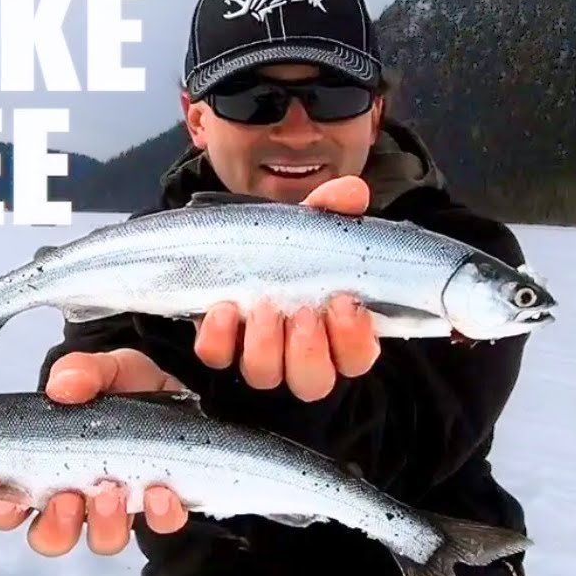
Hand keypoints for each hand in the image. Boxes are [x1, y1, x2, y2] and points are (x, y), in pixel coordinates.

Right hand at [0, 348, 189, 556]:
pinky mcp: (160, 507)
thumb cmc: (125, 386)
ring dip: (105, 523)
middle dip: (56, 525)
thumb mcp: (103, 368)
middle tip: (67, 498)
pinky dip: (160, 513)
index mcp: (47, 467)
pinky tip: (161, 492)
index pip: (8, 506)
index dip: (2, 511)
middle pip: (50, 536)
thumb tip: (62, 387)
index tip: (10, 500)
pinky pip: (160, 524)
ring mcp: (118, 507)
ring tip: (112, 490)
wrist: (176, 390)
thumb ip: (81, 371)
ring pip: (103, 540)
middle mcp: (76, 497)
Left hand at [193, 176, 381, 401]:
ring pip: (266, 375)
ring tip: (262, 307)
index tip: (346, 304)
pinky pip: (218, 357)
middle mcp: (300, 354)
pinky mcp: (222, 347)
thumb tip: (352, 194)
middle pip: (313, 382)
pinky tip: (223, 308)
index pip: (357, 358)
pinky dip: (219, 337)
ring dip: (265, 345)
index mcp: (337, 332)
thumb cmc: (289, 246)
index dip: (354, 341)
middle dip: (309, 351)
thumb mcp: (312, 224)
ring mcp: (259, 355)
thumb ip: (333, 209)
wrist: (237, 244)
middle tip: (303, 313)